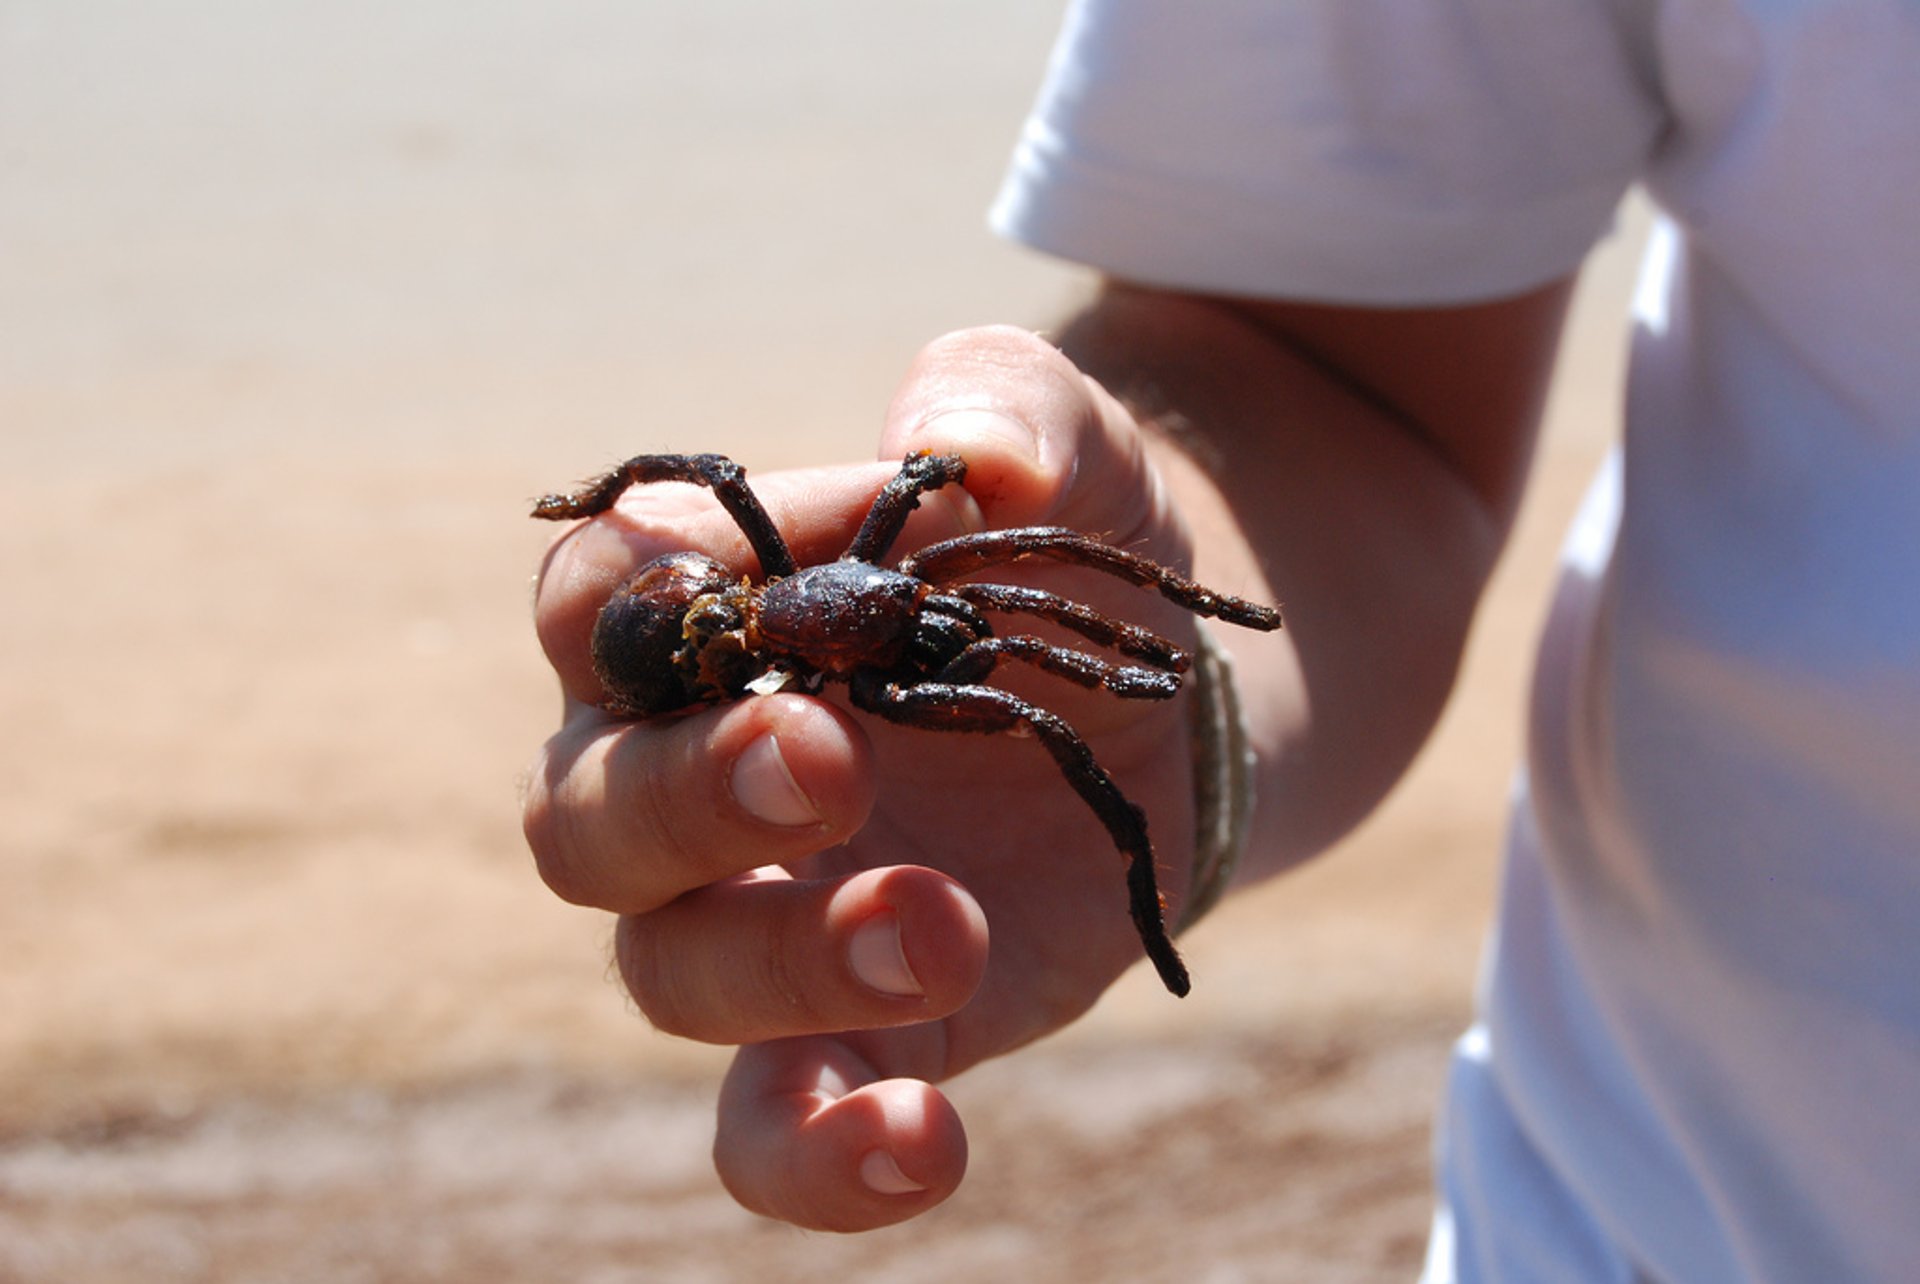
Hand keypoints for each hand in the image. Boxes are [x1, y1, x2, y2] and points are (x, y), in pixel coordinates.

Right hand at [523, 327, 1210, 1230]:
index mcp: (709, 612)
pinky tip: (921, 1138)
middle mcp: (693, 771)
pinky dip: (818, 1152)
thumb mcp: (1071, 442)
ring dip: (782, 963)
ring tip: (945, 925)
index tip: (740, 606)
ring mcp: (765, 910)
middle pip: (588, 814)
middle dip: (689, 799)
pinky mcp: (861, 1019)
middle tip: (831, 766)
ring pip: (668, 973)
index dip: (625, 609)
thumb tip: (967, 453)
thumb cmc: (1075, 539)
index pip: (591, 607)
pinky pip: (775, 1120)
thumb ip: (1010, 405)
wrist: (1169, 685)